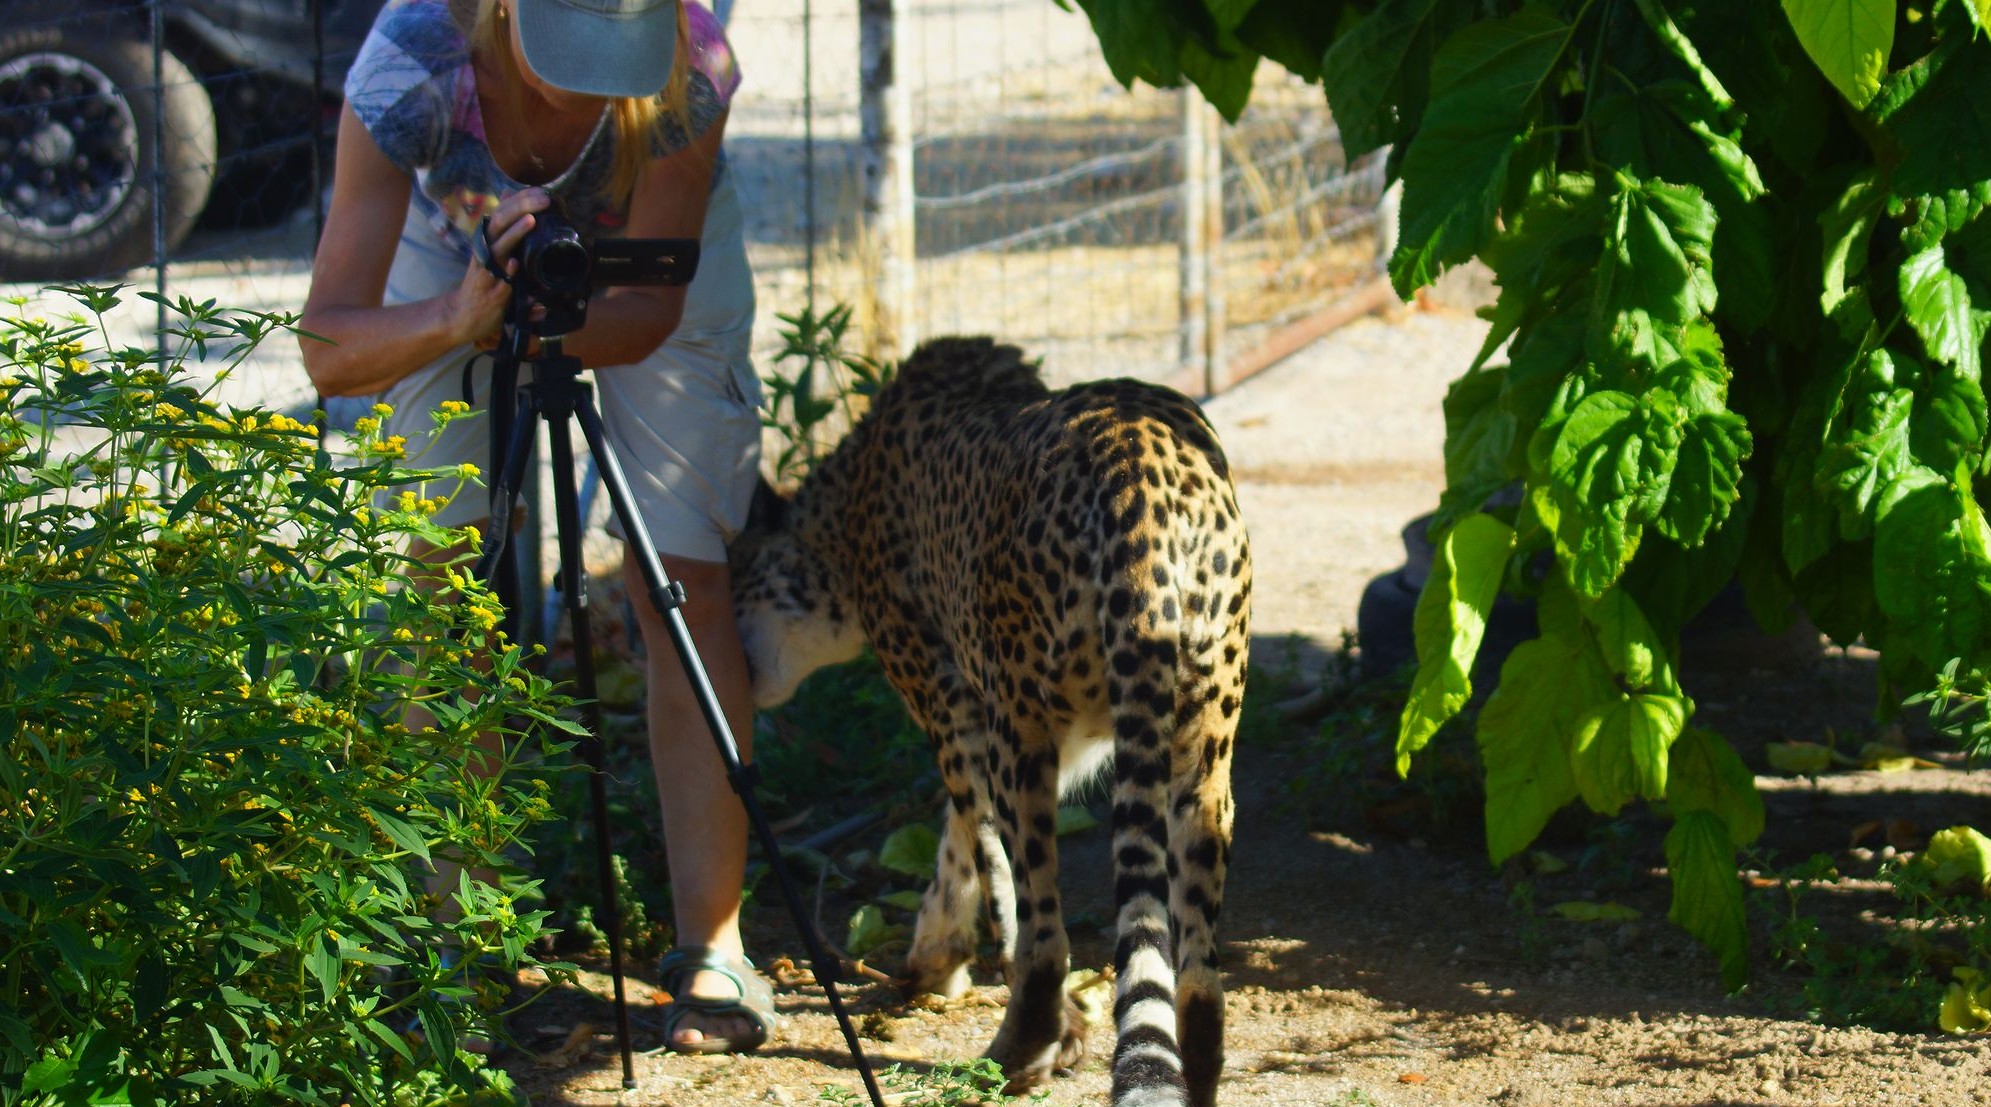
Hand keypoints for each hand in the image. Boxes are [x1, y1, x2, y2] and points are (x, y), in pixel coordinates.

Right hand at [449, 188, 550, 347]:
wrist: (465, 315)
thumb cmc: (486, 281)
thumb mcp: (494, 251)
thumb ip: (506, 228)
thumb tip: (514, 199)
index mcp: (489, 240)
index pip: (503, 212)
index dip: (521, 199)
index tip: (542, 192)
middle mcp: (486, 251)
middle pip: (500, 221)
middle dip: (521, 207)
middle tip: (543, 199)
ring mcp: (487, 271)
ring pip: (498, 246)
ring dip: (515, 233)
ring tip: (531, 220)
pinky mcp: (489, 294)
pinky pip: (499, 282)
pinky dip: (507, 273)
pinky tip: (514, 264)